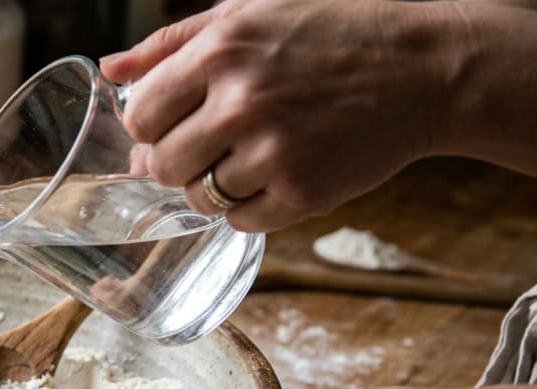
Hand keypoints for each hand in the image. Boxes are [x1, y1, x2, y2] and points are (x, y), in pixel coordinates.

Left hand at [100, 0, 457, 232]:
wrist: (427, 67)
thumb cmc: (332, 32)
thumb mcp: (249, 13)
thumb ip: (172, 42)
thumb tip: (109, 70)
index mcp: (220, 52)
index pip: (139, 116)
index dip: (149, 127)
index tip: (171, 124)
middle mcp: (241, 102)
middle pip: (160, 165)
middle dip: (174, 162)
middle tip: (211, 145)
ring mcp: (273, 152)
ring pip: (197, 198)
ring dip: (212, 185)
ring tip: (248, 156)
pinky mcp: (303, 192)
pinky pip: (240, 221)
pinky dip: (250, 207)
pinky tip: (277, 175)